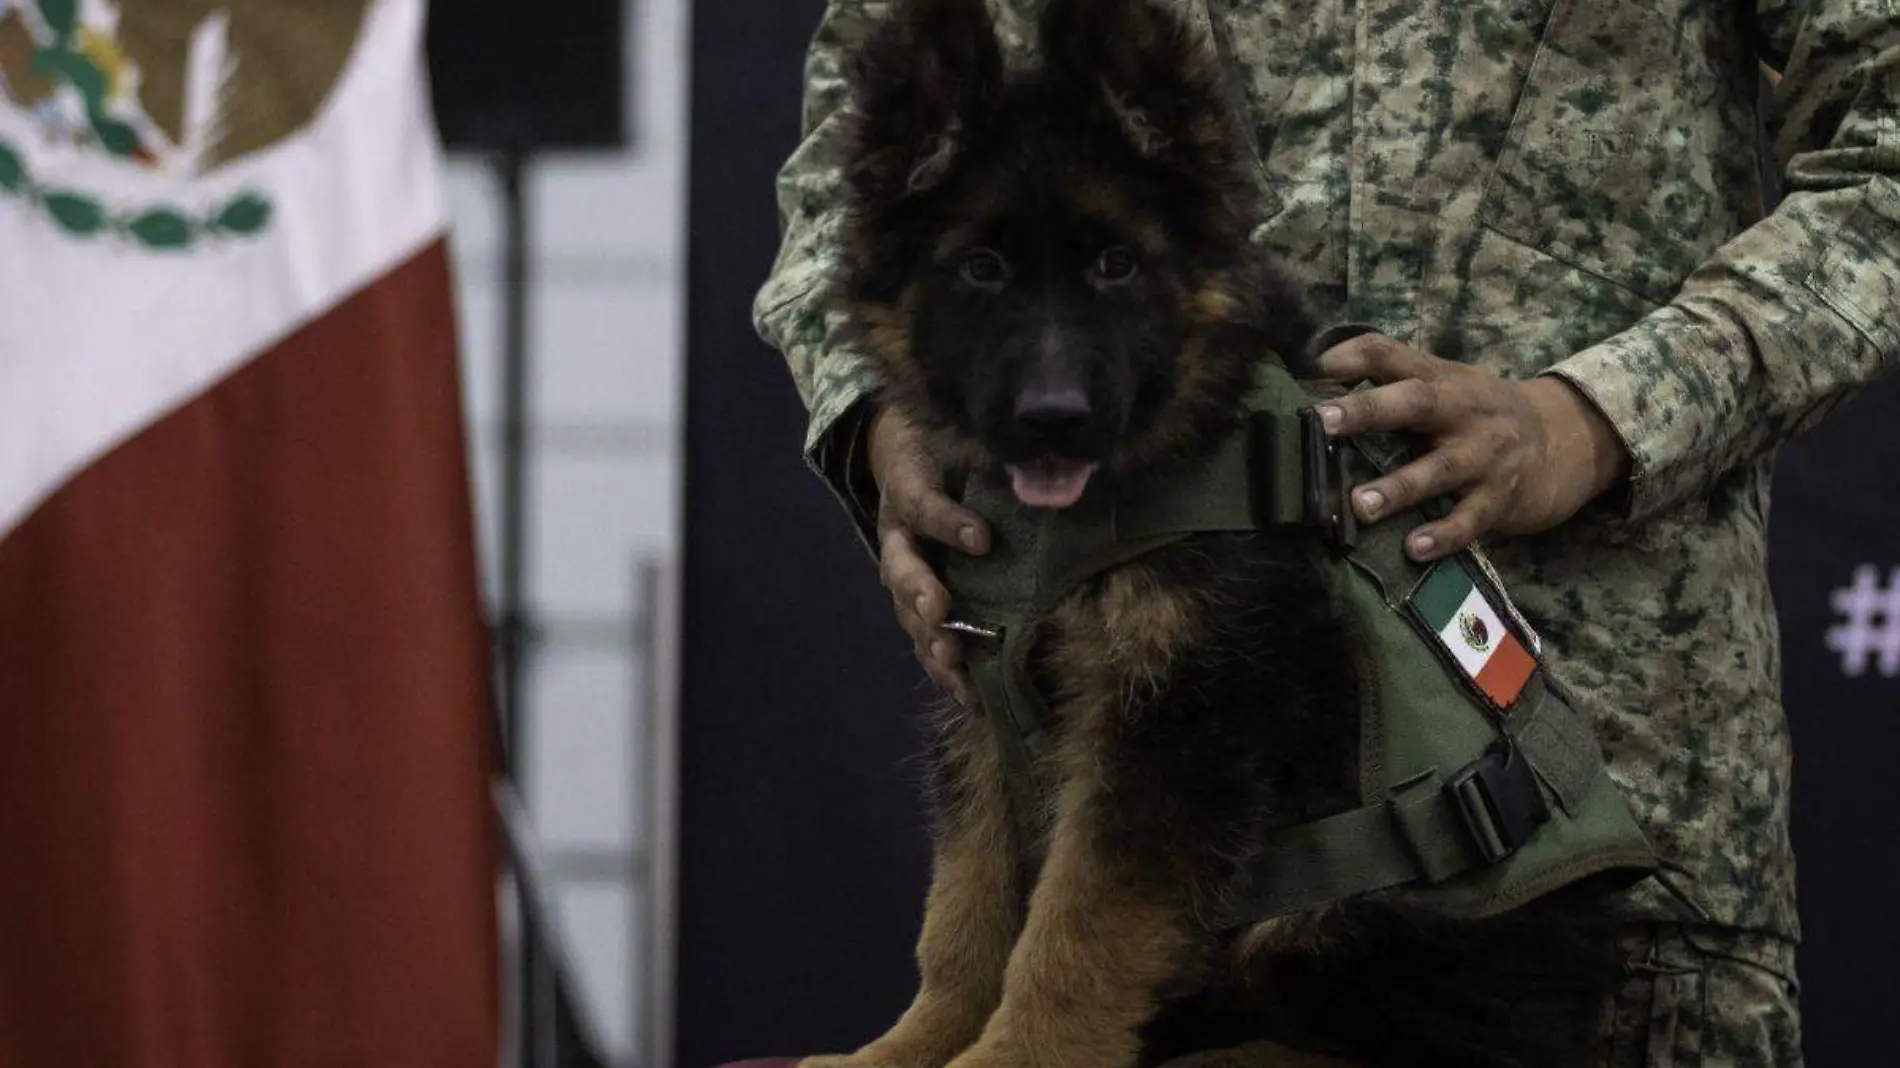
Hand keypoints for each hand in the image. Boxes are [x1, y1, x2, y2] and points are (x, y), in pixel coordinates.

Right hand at [869, 406, 990, 696]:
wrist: (909, 456)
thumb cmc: (947, 448)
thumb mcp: (962, 441)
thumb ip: (995, 459)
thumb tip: (1050, 473)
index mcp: (906, 491)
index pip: (921, 505)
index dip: (947, 523)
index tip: (983, 539)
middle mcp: (898, 538)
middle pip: (900, 569)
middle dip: (921, 594)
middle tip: (940, 612)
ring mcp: (904, 576)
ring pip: (908, 612)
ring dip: (929, 638)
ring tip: (950, 658)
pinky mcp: (919, 606)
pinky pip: (926, 639)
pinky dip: (944, 668)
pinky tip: (967, 693)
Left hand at [1312, 333, 1628, 561]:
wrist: (1564, 440)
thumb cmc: (1477, 414)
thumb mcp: (1441, 384)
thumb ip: (1388, 378)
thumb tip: (1313, 377)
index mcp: (1438, 378)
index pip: (1388, 353)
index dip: (1348, 357)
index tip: (1307, 366)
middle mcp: (1461, 410)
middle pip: (1414, 401)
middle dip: (1367, 410)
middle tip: (1320, 422)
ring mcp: (1484, 455)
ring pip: (1440, 469)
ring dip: (1398, 488)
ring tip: (1360, 505)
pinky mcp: (1500, 498)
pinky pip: (1470, 520)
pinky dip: (1443, 535)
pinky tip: (1415, 549)